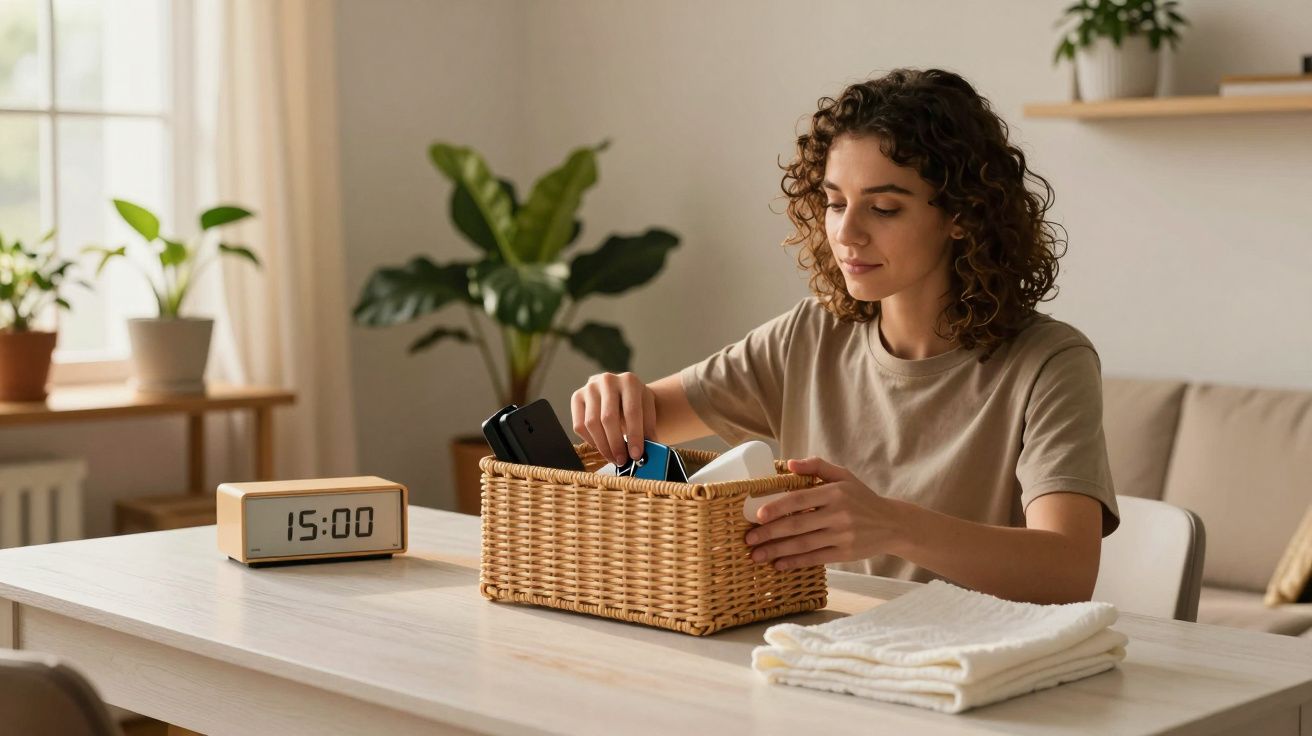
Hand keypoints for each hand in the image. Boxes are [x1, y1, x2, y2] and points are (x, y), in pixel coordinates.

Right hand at [570, 372, 656, 465]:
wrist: (621, 391)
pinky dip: (590, 441)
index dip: (634, 436)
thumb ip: (648, 429)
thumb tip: (649, 453)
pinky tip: (601, 447)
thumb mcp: (648, 410)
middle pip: (608, 418)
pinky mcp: (577, 397)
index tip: (636, 455)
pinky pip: (579, 425)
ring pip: (591, 423)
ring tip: (613, 457)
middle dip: (616, 444)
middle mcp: (607, 380)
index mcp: (629, 381)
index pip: (631, 412)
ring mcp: (590, 388)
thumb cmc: (636, 403)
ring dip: (602, 446)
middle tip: (622, 460)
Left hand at [744, 457, 903, 570]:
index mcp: (835, 492)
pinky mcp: (845, 554)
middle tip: (748, 539)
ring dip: (777, 550)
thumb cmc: (861, 497)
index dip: (777, 507)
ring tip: (756, 555)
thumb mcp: (843, 476)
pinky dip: (795, 562)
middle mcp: (838, 514)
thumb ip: (817, 467)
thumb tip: (788, 464)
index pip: (799, 499)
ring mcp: (842, 536)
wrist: (892, 524)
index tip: (757, 516)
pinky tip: (778, 564)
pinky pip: (815, 558)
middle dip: (769, 533)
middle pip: (797, 524)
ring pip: (803, 544)